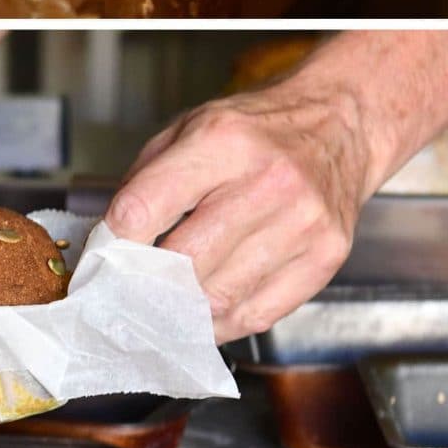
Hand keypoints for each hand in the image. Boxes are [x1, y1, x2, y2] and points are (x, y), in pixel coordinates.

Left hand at [102, 77, 374, 340]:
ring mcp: (302, 222)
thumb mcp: (193, 127)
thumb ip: (147, 180)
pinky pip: (257, 315)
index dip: (115, 244)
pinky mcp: (325, 255)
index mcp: (224, 139)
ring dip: (184, 308)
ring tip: (171, 300)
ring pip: (218, 297)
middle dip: (148, 282)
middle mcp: (269, 180)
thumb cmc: (261, 129)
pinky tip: (210, 309)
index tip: (105, 260)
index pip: (145, 208)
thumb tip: (111, 245)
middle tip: (132, 289)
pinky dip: (223, 323)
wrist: (342, 125)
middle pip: (182, 262)